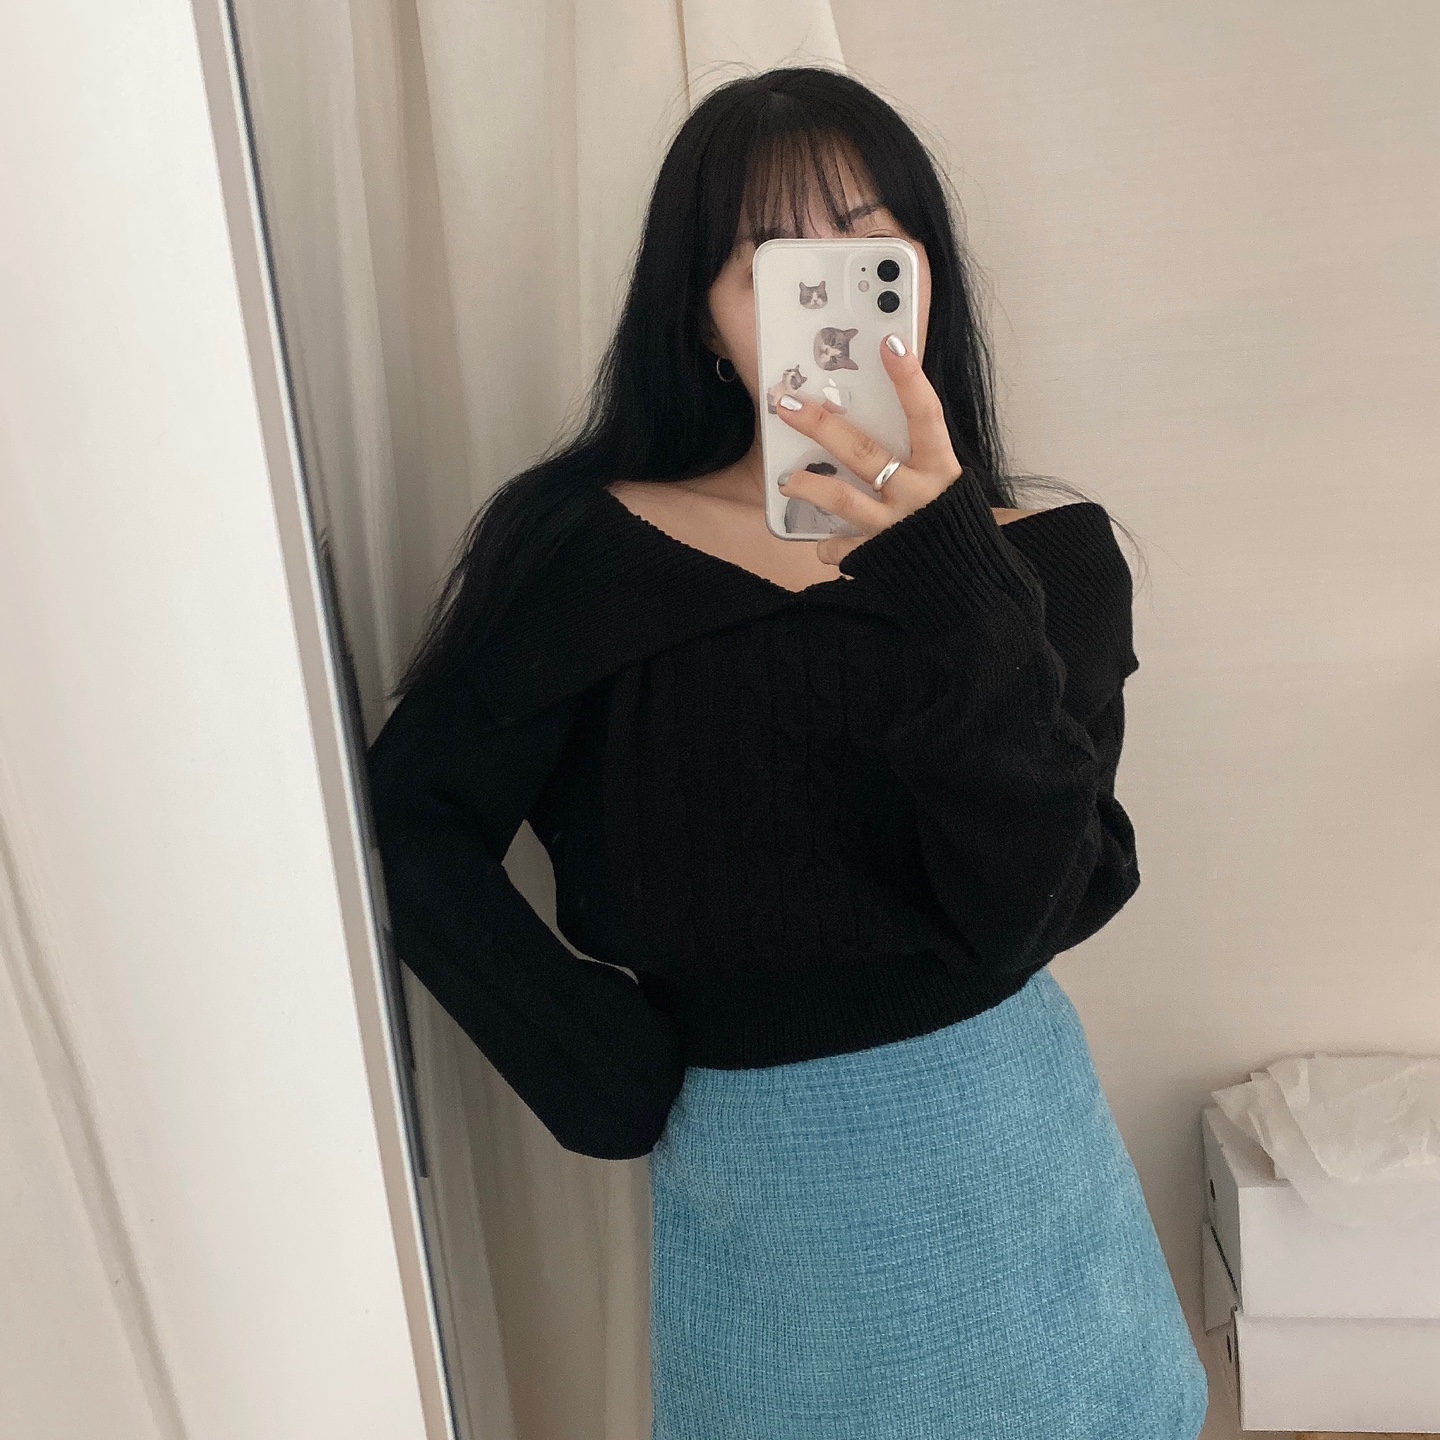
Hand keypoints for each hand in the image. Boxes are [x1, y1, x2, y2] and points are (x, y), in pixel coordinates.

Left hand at [773, 332, 962, 567]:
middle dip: (822, 425)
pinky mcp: (881, 556)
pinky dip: (830, 546)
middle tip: (786, 405)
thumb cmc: (951, 519)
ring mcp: (897, 525)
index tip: (890, 342)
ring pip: (844, 500)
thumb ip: (917, 451)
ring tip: (786, 479)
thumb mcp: (943, 479)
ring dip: (810, 487)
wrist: (969, 582)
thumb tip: (877, 408)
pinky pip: (844, 548)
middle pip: (864, 452)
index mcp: (939, 466)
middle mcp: (918, 493)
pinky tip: (821, 542)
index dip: (909, 379)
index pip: (926, 414)